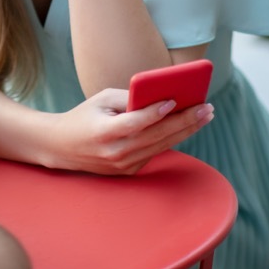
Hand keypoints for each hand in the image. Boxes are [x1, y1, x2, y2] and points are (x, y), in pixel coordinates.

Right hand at [50, 88, 214, 174]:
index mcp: (104, 132)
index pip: (134, 123)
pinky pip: (154, 152)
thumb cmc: (84, 116)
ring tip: (204, 116)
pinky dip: (171, 139)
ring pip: (161, 146)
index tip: (174, 100)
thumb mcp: (100, 100)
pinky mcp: (128, 171)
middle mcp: (115, 153)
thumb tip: (160, 96)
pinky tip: (187, 126)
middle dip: (185, 121)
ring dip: (185, 131)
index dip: (154, 112)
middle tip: (207, 108)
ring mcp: (123, 165)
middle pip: (156, 136)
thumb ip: (127, 98)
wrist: (62, 147)